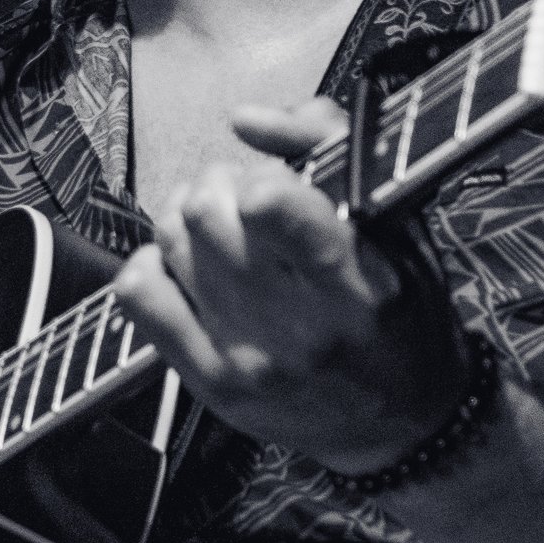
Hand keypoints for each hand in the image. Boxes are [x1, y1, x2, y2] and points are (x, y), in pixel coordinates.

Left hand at [114, 98, 462, 476]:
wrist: (402, 424)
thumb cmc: (403, 310)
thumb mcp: (398, 225)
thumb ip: (330, 148)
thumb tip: (245, 118)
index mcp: (356, 282)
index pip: (270, 207)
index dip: (261, 177)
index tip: (278, 187)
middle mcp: (299, 328)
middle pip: (206, 213)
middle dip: (220, 185)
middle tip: (244, 199)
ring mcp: (247, 360)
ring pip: (170, 244)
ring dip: (186, 218)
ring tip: (219, 230)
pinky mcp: (209, 384)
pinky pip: (140, 296)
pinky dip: (154, 263)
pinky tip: (186, 268)